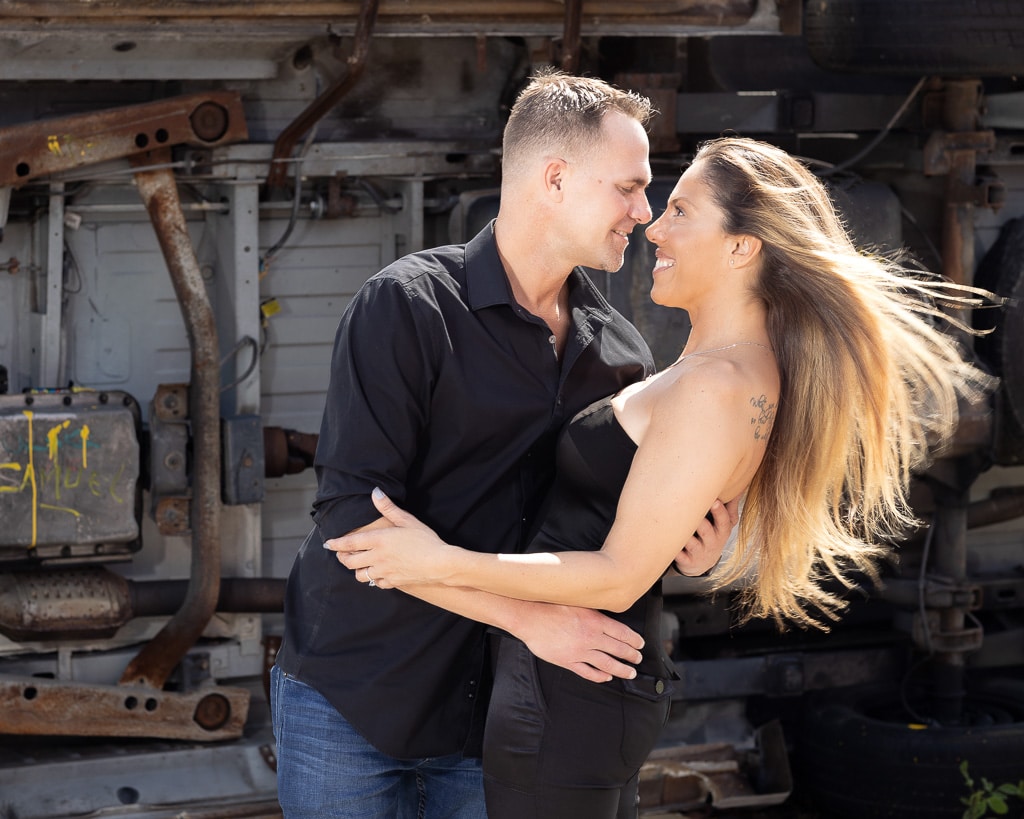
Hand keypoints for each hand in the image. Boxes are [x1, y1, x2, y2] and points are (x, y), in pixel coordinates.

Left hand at [324, 488, 452, 587]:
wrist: (440, 564)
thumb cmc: (426, 540)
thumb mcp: (408, 520)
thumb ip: (388, 508)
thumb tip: (375, 492)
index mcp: (379, 540)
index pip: (349, 543)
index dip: (336, 544)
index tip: (328, 544)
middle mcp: (377, 557)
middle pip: (349, 561)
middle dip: (342, 557)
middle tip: (342, 554)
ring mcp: (383, 571)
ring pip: (359, 575)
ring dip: (357, 569)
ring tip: (360, 564)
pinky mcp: (392, 582)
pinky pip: (376, 582)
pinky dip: (374, 578)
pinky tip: (378, 573)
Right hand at [514, 603, 644, 682]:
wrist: (529, 616)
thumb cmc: (550, 605)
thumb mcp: (577, 602)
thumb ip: (593, 612)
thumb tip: (608, 618)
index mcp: (594, 620)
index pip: (622, 633)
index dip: (634, 640)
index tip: (640, 644)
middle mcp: (590, 637)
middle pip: (618, 649)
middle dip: (631, 655)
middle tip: (638, 658)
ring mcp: (579, 651)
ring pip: (607, 664)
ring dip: (621, 669)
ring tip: (629, 673)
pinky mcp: (568, 661)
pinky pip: (588, 672)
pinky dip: (599, 676)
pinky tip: (606, 677)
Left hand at [671, 496, 738, 576]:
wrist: (703, 563)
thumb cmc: (713, 536)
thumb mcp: (725, 524)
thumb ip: (730, 506)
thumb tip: (740, 485)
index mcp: (722, 531)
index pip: (724, 521)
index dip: (719, 512)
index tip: (714, 501)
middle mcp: (713, 542)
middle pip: (707, 531)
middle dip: (702, 523)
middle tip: (694, 512)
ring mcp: (700, 553)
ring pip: (692, 543)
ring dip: (686, 535)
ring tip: (677, 524)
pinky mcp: (688, 562)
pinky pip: (680, 557)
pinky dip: (675, 551)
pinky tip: (667, 544)